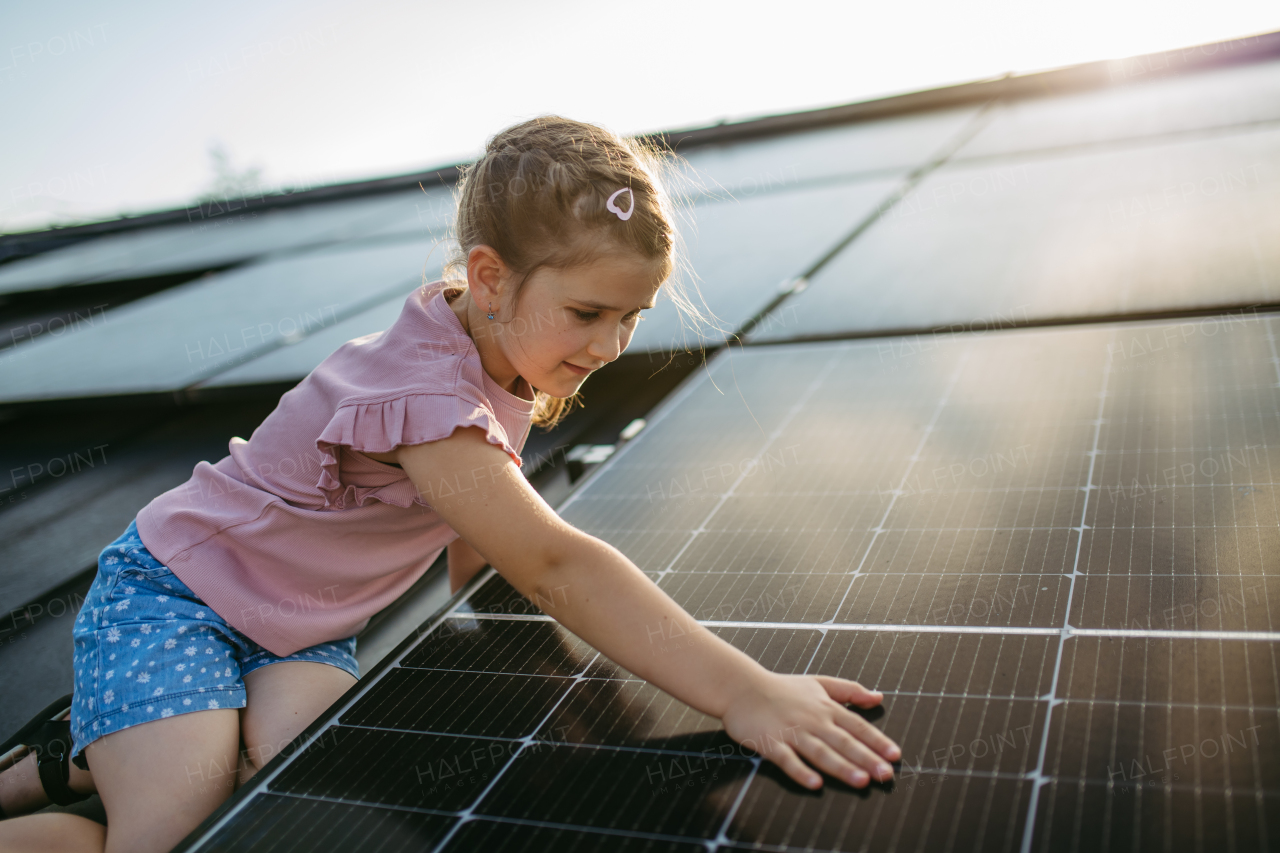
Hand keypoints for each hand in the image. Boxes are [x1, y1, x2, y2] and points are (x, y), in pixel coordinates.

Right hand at [720, 673, 900, 789]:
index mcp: (825, 707)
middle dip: (866, 759)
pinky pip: (788, 760)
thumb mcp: (819, 683)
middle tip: (885, 775)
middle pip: (843, 742)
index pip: (856, 725)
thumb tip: (878, 697)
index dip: (876, 740)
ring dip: (841, 767)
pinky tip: (814, 784)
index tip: (894, 755)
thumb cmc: (780, 687)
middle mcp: (812, 720)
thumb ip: (849, 690)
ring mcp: (791, 732)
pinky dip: (801, 772)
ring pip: (820, 752)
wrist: (741, 687)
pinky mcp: (771, 743)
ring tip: (860, 781)